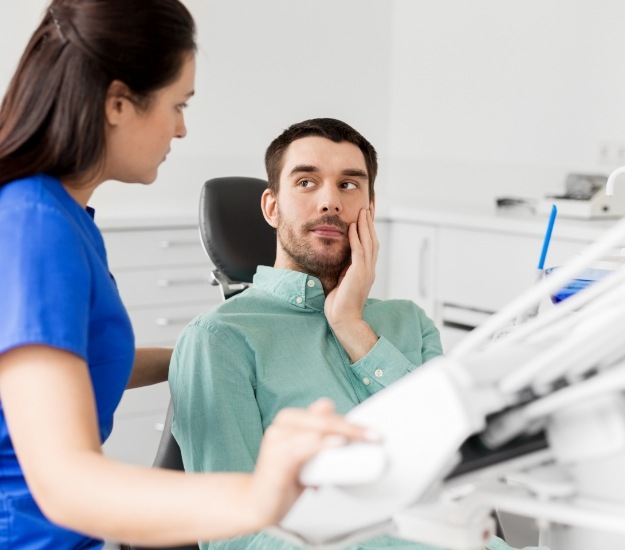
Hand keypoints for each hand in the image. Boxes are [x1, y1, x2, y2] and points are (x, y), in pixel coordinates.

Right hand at [245, 398, 374, 528]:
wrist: (257, 504)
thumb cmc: (283, 479)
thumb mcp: (308, 456)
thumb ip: (321, 440)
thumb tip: (341, 429)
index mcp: (290, 420)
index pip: (326, 414)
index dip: (351, 421)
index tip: (373, 432)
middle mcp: (282, 425)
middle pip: (324, 419)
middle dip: (352, 427)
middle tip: (374, 437)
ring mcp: (277, 440)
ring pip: (317, 429)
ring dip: (342, 432)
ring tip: (362, 439)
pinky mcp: (275, 458)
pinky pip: (304, 446)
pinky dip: (323, 444)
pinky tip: (338, 443)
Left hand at [324, 209, 378, 361]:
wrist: (343, 320)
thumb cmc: (339, 305)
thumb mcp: (342, 282)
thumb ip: (343, 269)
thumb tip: (338, 259)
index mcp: (366, 271)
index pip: (369, 245)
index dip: (369, 229)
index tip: (366, 215)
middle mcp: (369, 269)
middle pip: (372, 240)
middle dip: (370, 222)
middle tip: (369, 206)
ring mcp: (366, 271)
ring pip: (368, 243)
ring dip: (365, 225)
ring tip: (363, 210)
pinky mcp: (359, 274)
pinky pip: (359, 252)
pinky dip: (357, 238)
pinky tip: (354, 226)